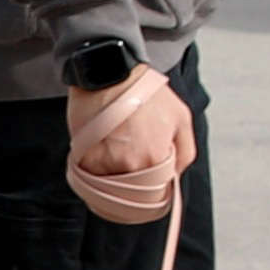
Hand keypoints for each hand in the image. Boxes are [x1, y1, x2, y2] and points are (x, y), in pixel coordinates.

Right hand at [66, 64, 196, 224]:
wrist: (109, 73)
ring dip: (115, 181)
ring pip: (111, 189)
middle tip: (136, 173)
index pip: (158, 195)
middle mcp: (129, 167)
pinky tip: (103, 160)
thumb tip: (175, 175)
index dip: (157, 191)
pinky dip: (96, 174)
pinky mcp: (84, 158)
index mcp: (156, 160)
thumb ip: (185, 152)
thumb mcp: (181, 117)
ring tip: (118, 161)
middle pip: (133, 196)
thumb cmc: (145, 92)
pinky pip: (91, 179)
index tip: (154, 186)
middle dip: (136, 189)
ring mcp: (103, 164)